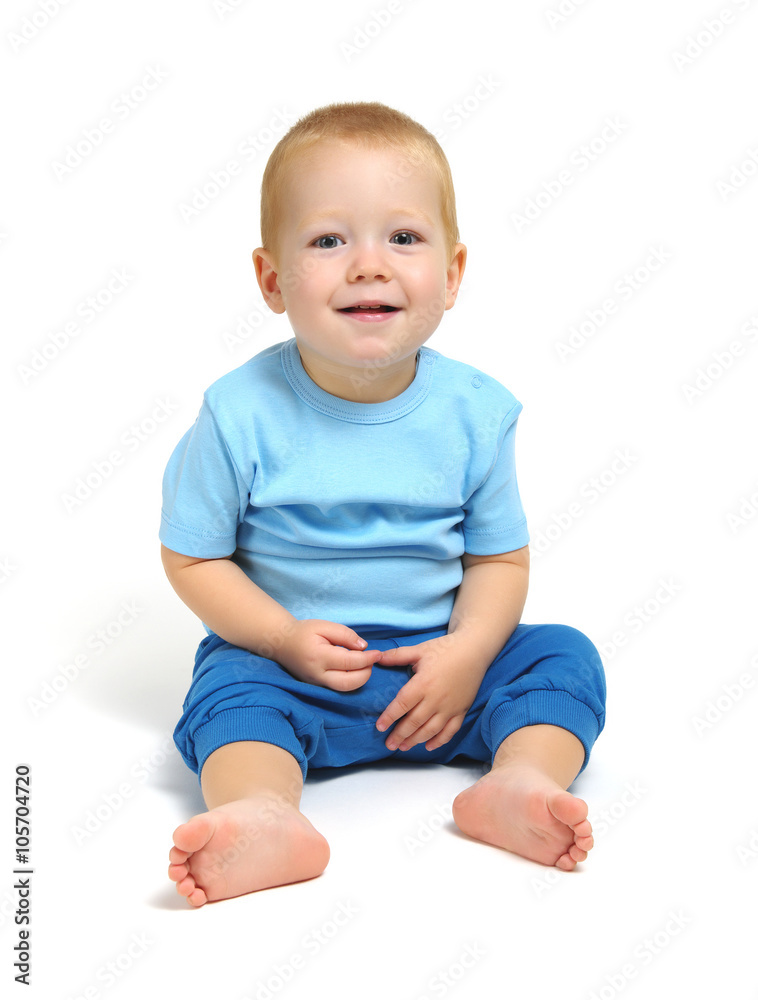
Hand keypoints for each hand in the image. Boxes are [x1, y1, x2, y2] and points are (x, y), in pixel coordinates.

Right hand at [275, 619, 378, 690]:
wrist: (281, 644)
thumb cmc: (304, 632)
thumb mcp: (324, 625)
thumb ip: (345, 635)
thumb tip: (363, 647)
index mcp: (319, 656)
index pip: (349, 662)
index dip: (367, 659)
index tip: (378, 653)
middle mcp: (317, 674)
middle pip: (348, 683)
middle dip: (366, 673)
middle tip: (372, 660)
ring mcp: (316, 683)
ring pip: (344, 690)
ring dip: (360, 680)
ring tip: (364, 665)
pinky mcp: (317, 687)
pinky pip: (338, 689)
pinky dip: (350, 682)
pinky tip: (354, 671)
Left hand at [374, 635, 486, 751]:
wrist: (474, 650)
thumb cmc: (446, 648)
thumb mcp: (419, 649)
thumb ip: (397, 655)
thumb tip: (377, 657)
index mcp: (423, 684)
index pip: (402, 705)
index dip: (390, 717)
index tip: (380, 727)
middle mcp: (436, 699)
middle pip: (414, 722)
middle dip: (400, 735)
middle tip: (389, 744)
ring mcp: (450, 707)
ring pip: (431, 730)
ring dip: (416, 740)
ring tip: (404, 747)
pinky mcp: (462, 710)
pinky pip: (450, 731)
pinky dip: (439, 741)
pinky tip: (429, 746)